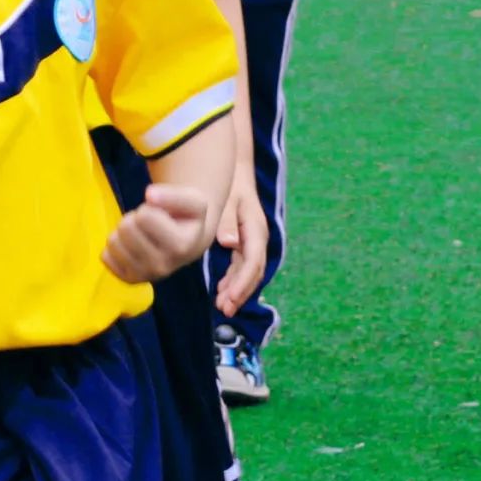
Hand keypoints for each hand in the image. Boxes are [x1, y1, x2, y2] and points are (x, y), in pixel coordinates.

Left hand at [102, 182, 209, 284]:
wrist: (189, 242)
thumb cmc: (188, 218)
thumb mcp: (193, 200)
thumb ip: (173, 195)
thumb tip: (149, 194)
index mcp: (180, 247)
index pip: (144, 216)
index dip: (149, 208)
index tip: (161, 215)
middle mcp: (162, 267)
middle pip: (126, 228)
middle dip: (135, 218)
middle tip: (149, 224)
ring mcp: (145, 276)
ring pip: (113, 241)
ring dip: (125, 231)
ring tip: (142, 234)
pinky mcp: (130, 280)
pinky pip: (105, 256)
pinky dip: (116, 246)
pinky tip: (132, 246)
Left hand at [214, 166, 268, 315]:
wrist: (236, 172)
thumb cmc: (231, 184)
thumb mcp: (229, 199)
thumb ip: (228, 220)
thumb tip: (230, 243)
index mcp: (256, 228)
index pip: (253, 261)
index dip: (242, 282)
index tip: (229, 298)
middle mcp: (258, 237)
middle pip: (254, 271)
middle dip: (241, 291)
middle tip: (224, 308)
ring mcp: (253, 240)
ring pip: (249, 271)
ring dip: (238, 288)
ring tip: (222, 305)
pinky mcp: (245, 241)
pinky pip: (243, 265)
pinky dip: (234, 279)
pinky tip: (222, 289)